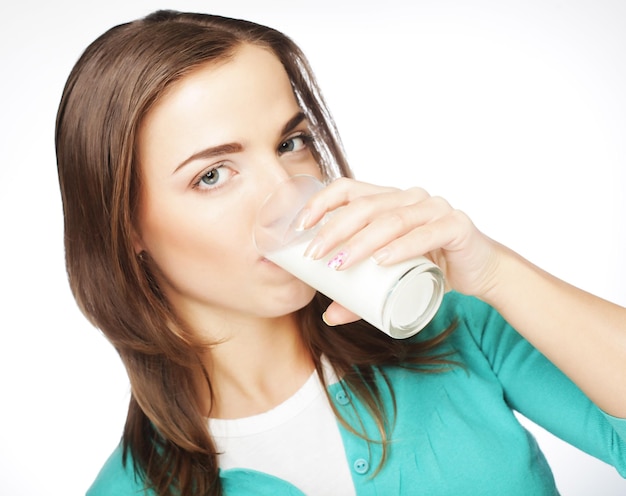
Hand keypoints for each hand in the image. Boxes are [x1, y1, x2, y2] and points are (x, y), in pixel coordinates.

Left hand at [299, 178, 501, 323]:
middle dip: (334, 230)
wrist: (480, 272)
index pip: (347, 188)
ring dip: (362, 242)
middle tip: (314, 256)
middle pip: (364, 207)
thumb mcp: (390, 279)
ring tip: (340, 264)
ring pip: (392, 220)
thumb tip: (328, 315)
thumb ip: (361, 295)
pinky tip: (384, 260)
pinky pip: (427, 234)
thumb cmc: (430, 267)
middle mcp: (409, 198)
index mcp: (388, 200)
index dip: (320, 203)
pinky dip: (403, 247)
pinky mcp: (456, 226)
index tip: (299, 227)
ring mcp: (434, 208)